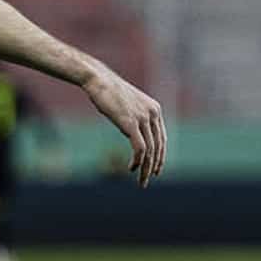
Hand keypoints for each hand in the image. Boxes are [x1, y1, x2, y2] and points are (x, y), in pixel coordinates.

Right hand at [82, 70, 165, 186]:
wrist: (98, 80)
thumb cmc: (109, 92)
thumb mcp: (127, 105)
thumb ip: (135, 118)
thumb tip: (132, 132)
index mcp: (155, 109)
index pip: (162, 138)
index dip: (160, 156)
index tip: (156, 169)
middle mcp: (153, 114)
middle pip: (158, 146)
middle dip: (154, 165)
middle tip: (149, 179)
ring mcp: (143, 118)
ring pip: (150, 150)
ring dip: (145, 168)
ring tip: (141, 180)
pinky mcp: (131, 123)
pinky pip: (139, 148)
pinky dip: (137, 161)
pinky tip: (131, 168)